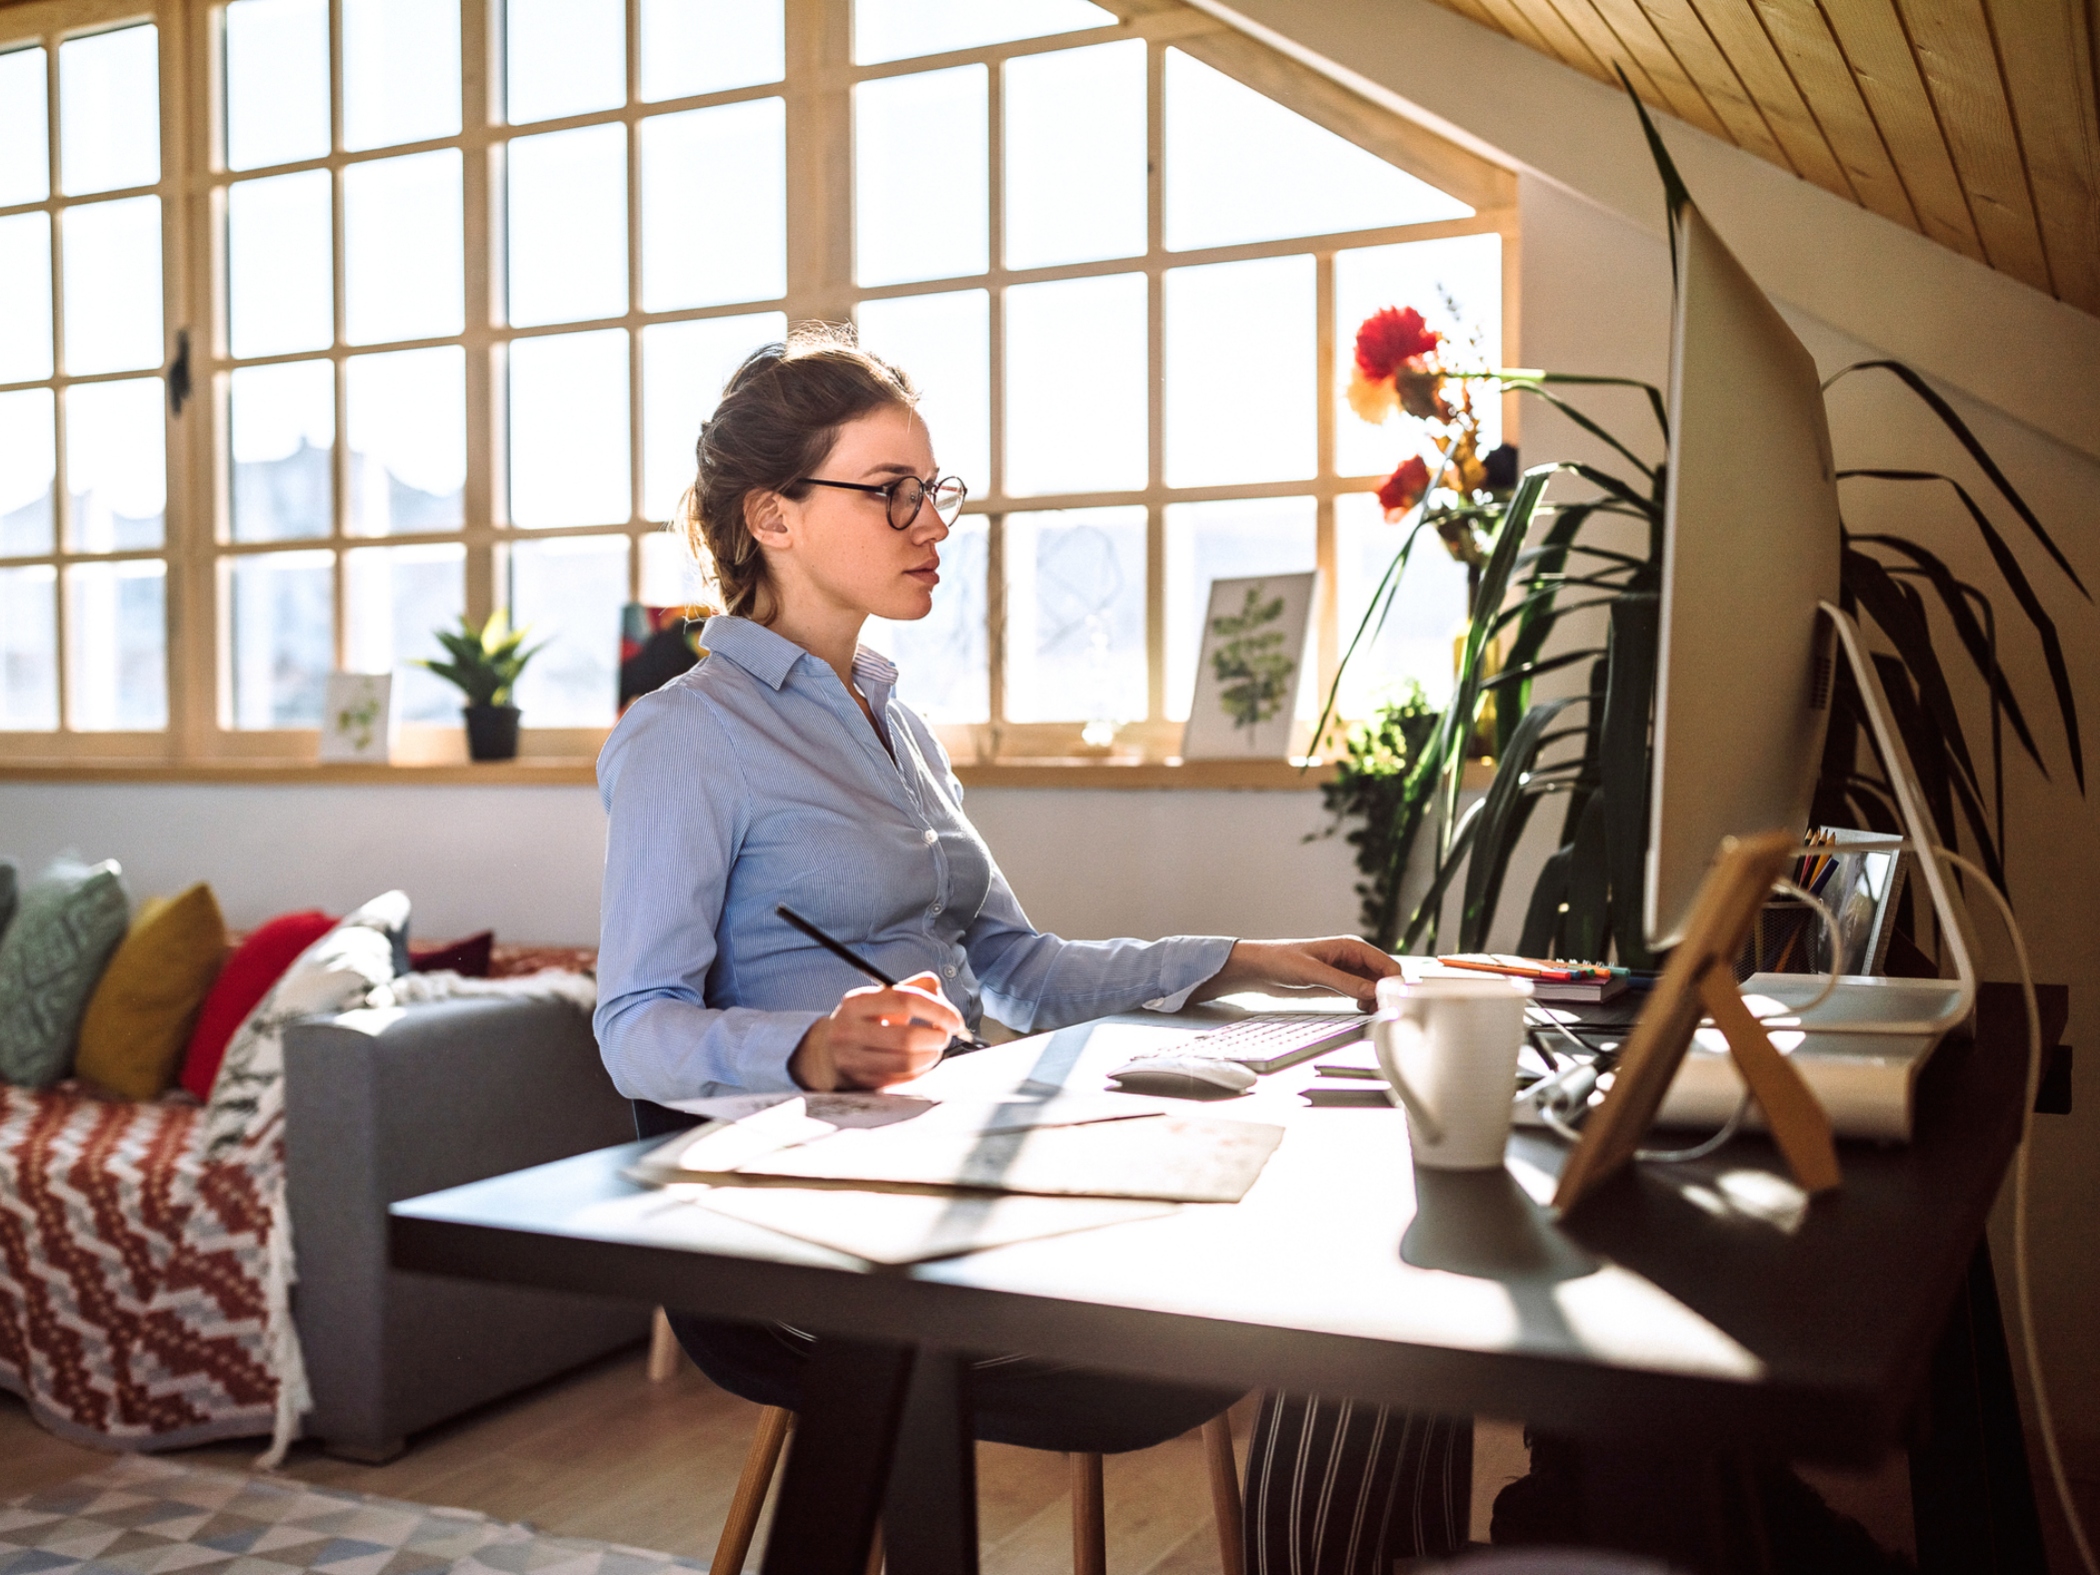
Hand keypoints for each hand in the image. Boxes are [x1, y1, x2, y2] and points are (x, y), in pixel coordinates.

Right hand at [790, 972, 964, 1090]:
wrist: (827, 1052)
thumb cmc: (864, 1021)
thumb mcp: (880, 997)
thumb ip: (912, 987)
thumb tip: (940, 990)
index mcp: (856, 1002)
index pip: (905, 1001)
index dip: (937, 1010)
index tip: (955, 1018)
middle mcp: (850, 1031)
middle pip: (907, 1036)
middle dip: (937, 1036)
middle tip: (946, 1034)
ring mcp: (853, 1060)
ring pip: (907, 1061)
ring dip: (932, 1055)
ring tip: (936, 1047)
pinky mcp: (862, 1082)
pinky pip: (903, 1078)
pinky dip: (922, 1070)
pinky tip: (924, 1060)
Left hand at [1191, 937, 1400, 1012]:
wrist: (1259, 969)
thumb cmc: (1281, 960)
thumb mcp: (1313, 973)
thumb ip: (1344, 982)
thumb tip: (1373, 991)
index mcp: (1351, 947)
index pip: (1387, 964)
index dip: (1394, 983)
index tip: (1392, 1002)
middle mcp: (1353, 958)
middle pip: (1385, 977)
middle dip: (1387, 993)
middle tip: (1383, 1012)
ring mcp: (1347, 972)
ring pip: (1376, 988)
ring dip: (1378, 1000)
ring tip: (1372, 1013)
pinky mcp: (1339, 985)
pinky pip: (1363, 994)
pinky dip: (1367, 1003)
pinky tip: (1361, 1010)